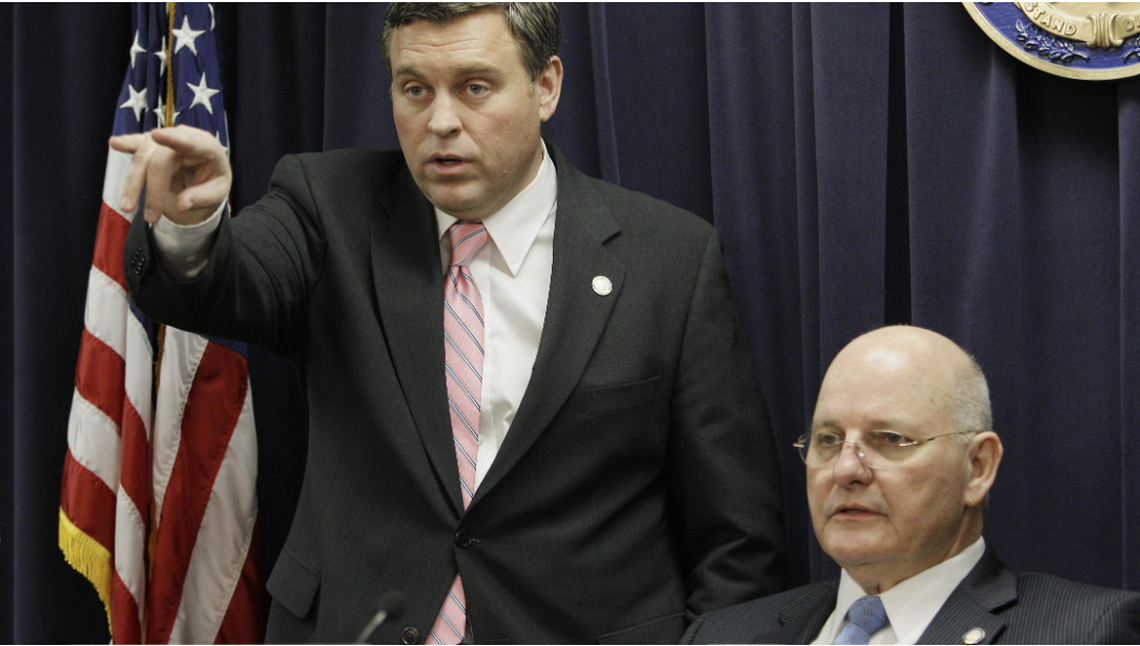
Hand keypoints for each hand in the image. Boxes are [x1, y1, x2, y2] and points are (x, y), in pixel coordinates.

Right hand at [109, 125, 231, 224]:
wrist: (207, 174)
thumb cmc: (213, 181)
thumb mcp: (218, 193)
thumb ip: (202, 198)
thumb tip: (182, 205)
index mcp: (207, 147)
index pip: (190, 143)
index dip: (173, 140)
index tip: (157, 136)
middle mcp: (184, 137)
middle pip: (159, 161)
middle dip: (153, 190)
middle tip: (151, 217)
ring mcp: (166, 139)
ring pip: (143, 158)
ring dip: (133, 184)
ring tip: (127, 208)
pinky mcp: (151, 144)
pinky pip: (136, 144)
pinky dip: (126, 144)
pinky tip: (115, 143)